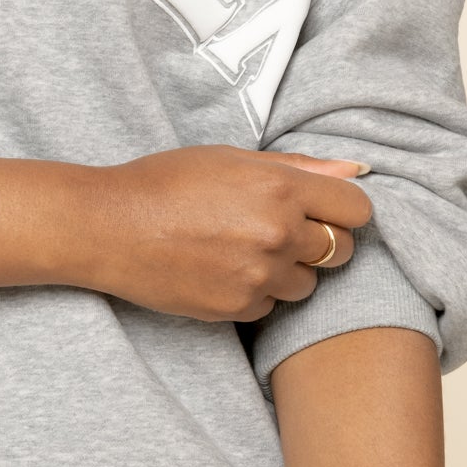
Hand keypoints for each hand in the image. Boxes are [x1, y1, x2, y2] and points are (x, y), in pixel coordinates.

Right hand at [79, 145, 372, 320]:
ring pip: (308, 283)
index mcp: (280, 187)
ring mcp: (259, 275)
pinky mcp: (239, 307)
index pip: (357, 209)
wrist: (110, 226)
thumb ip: (300, 167)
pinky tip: (222, 269)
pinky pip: (271, 304)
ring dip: (287, 269)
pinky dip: (256, 290)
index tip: (321, 209)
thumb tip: (357, 169)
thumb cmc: (166, 182)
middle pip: (340, 250)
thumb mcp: (231, 158)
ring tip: (242, 249)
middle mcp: (277, 233)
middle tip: (276, 228)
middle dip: (318, 240)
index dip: (342, 209)